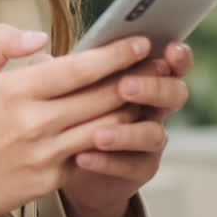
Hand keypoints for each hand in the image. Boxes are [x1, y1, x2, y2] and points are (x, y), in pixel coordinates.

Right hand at [0, 25, 156, 216]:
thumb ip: (1, 43)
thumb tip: (42, 37)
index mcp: (15, 91)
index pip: (79, 69)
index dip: (115, 53)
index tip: (139, 40)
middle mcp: (35, 123)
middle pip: (103, 97)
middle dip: (137, 76)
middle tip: (161, 62)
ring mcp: (46, 155)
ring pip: (106, 128)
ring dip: (132, 109)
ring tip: (150, 91)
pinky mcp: (51, 180)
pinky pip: (92, 155)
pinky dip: (112, 139)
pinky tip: (125, 125)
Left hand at [60, 42, 193, 215]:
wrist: (70, 162)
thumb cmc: (72, 110)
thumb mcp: (69, 85)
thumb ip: (63, 68)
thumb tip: (40, 55)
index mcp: (143, 78)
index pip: (169, 62)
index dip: (177, 56)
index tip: (168, 48)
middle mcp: (154, 107)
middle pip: (174, 94)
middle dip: (153, 88)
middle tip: (125, 86)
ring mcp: (149, 140)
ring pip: (153, 134)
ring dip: (127, 132)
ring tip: (98, 134)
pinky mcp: (139, 169)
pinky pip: (131, 166)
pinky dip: (108, 161)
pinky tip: (83, 157)